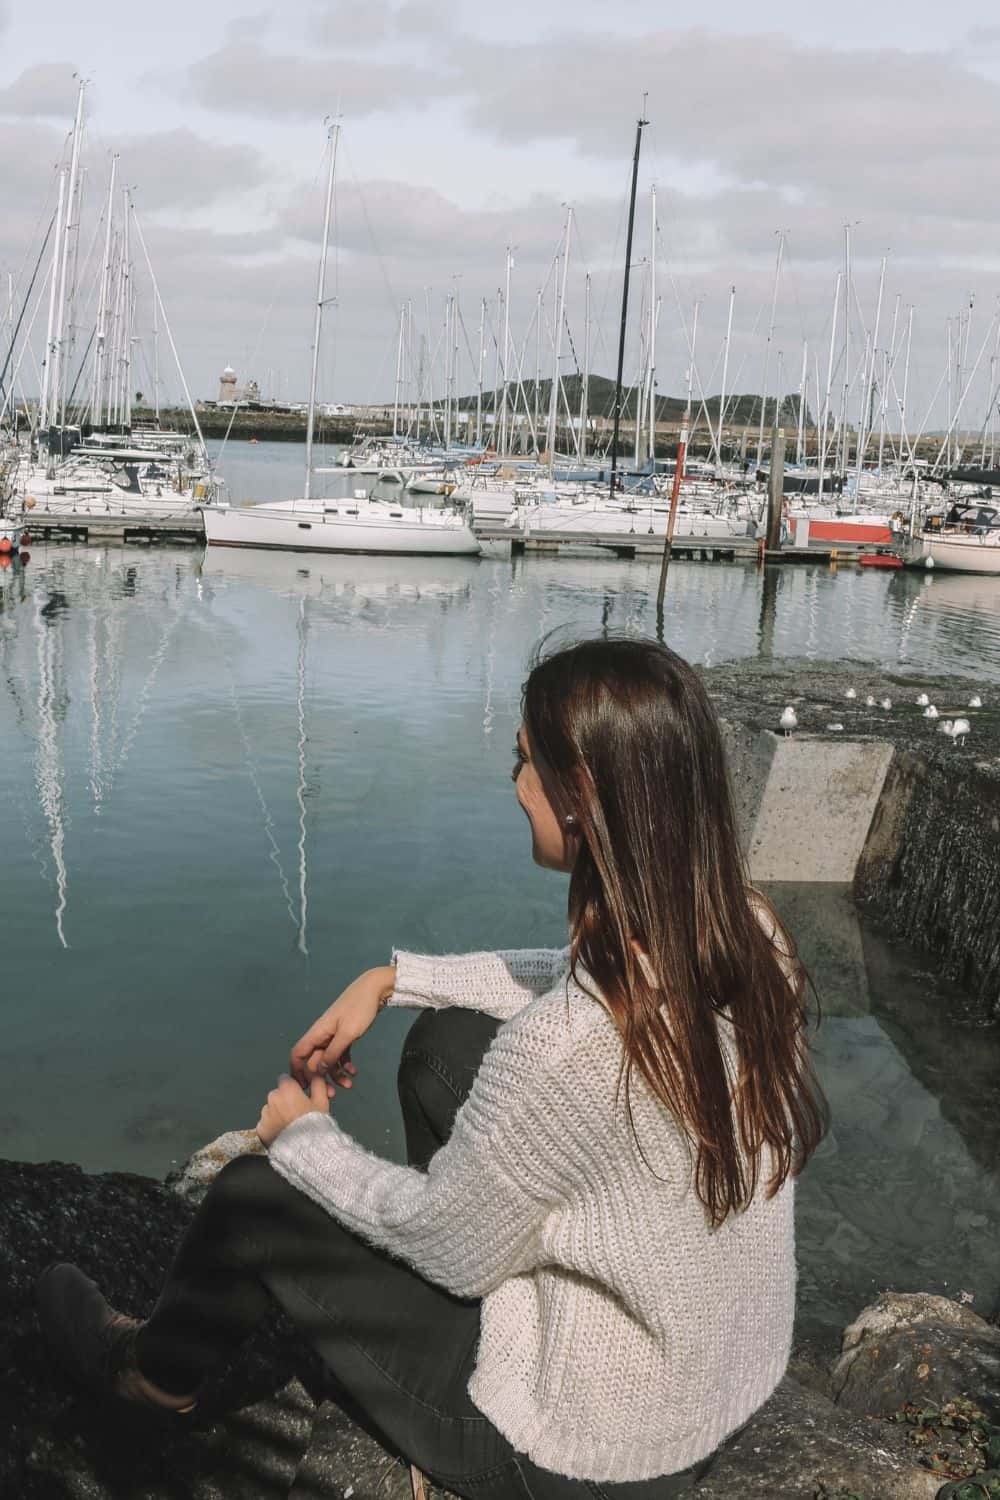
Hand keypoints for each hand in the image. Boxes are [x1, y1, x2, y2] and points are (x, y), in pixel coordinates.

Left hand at [256, 1074, 328, 1147]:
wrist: (305, 1150)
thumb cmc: (315, 1125)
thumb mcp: (322, 1101)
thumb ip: (318, 1083)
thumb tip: (316, 1073)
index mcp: (287, 1089)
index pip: (286, 1079)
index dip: (293, 1087)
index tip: (299, 1095)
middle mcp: (273, 1098)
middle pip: (277, 1094)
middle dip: (284, 1100)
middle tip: (297, 1113)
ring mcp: (265, 1114)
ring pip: (270, 1109)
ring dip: (277, 1114)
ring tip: (290, 1126)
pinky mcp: (260, 1129)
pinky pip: (265, 1124)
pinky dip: (272, 1127)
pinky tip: (283, 1133)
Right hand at [290, 965, 395, 1090]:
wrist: (375, 989)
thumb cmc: (359, 1009)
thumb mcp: (347, 1034)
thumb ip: (332, 1053)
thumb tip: (317, 1069)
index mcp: (318, 1032)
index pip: (298, 1054)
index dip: (297, 1071)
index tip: (305, 1087)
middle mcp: (322, 1034)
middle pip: (314, 1060)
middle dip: (321, 1077)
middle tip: (331, 1094)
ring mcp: (333, 1034)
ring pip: (329, 1059)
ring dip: (336, 1073)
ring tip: (349, 1085)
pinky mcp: (345, 1034)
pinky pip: (340, 1053)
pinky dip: (345, 1063)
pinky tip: (354, 1072)